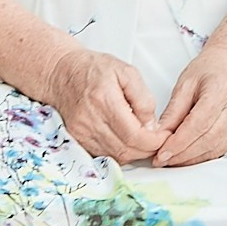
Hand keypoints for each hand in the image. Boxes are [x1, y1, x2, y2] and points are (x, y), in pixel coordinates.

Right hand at [45, 46, 166, 163]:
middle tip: (159, 141)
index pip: (133, 135)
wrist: (61, 73)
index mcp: (104, 100)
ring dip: (135, 154)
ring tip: (145, 141)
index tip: (165, 137)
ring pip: (115, 156)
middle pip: (125, 150)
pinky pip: (103, 155)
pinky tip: (128, 142)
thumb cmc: (93, 69)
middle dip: (147, 150)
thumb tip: (151, 125)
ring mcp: (81, 133)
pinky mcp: (77, 140)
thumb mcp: (126, 72)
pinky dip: (120, 153)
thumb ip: (143, 98)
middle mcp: (90, 120)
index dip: (153, 141)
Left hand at [152, 45, 226, 166]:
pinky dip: (202, 157)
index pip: (199, 124)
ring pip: (216, 149)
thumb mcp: (184, 85)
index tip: (162, 153)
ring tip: (172, 160)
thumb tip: (159, 136)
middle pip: (208, 140)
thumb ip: (172, 111)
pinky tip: (188, 157)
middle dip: (183, 154)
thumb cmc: (208, 72)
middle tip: (163, 160)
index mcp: (221, 89)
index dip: (179, 143)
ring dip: (191, 159)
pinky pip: (221, 150)